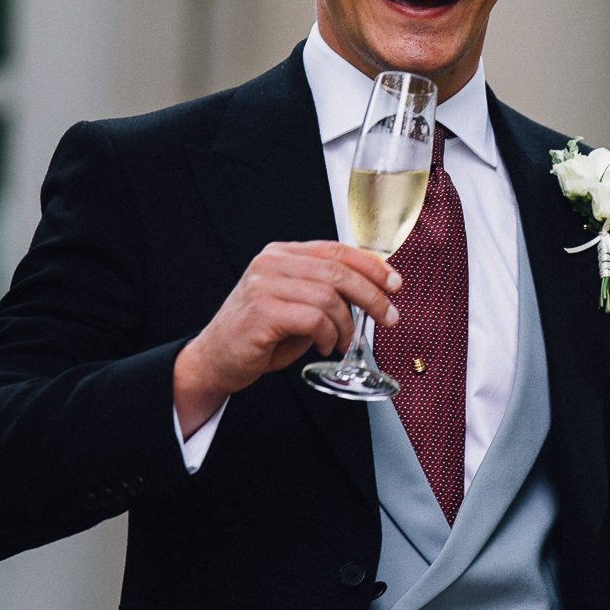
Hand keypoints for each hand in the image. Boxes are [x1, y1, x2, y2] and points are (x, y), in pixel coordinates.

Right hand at [173, 241, 400, 430]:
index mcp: (281, 254)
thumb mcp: (296, 304)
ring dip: (346, 326)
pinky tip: (324, 347)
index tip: (394, 284)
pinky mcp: (262, 312)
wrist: (215, 360)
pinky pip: (314, 320)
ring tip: (342, 342)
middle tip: (389, 318)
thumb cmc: (259, 334)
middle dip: (372, 297)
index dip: (371, 266)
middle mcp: (271, 263)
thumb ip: (326, 292)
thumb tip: (372, 293)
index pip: (336, 250)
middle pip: (338, 272)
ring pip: (329, 297)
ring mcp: (264, 286)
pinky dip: (328, 336)